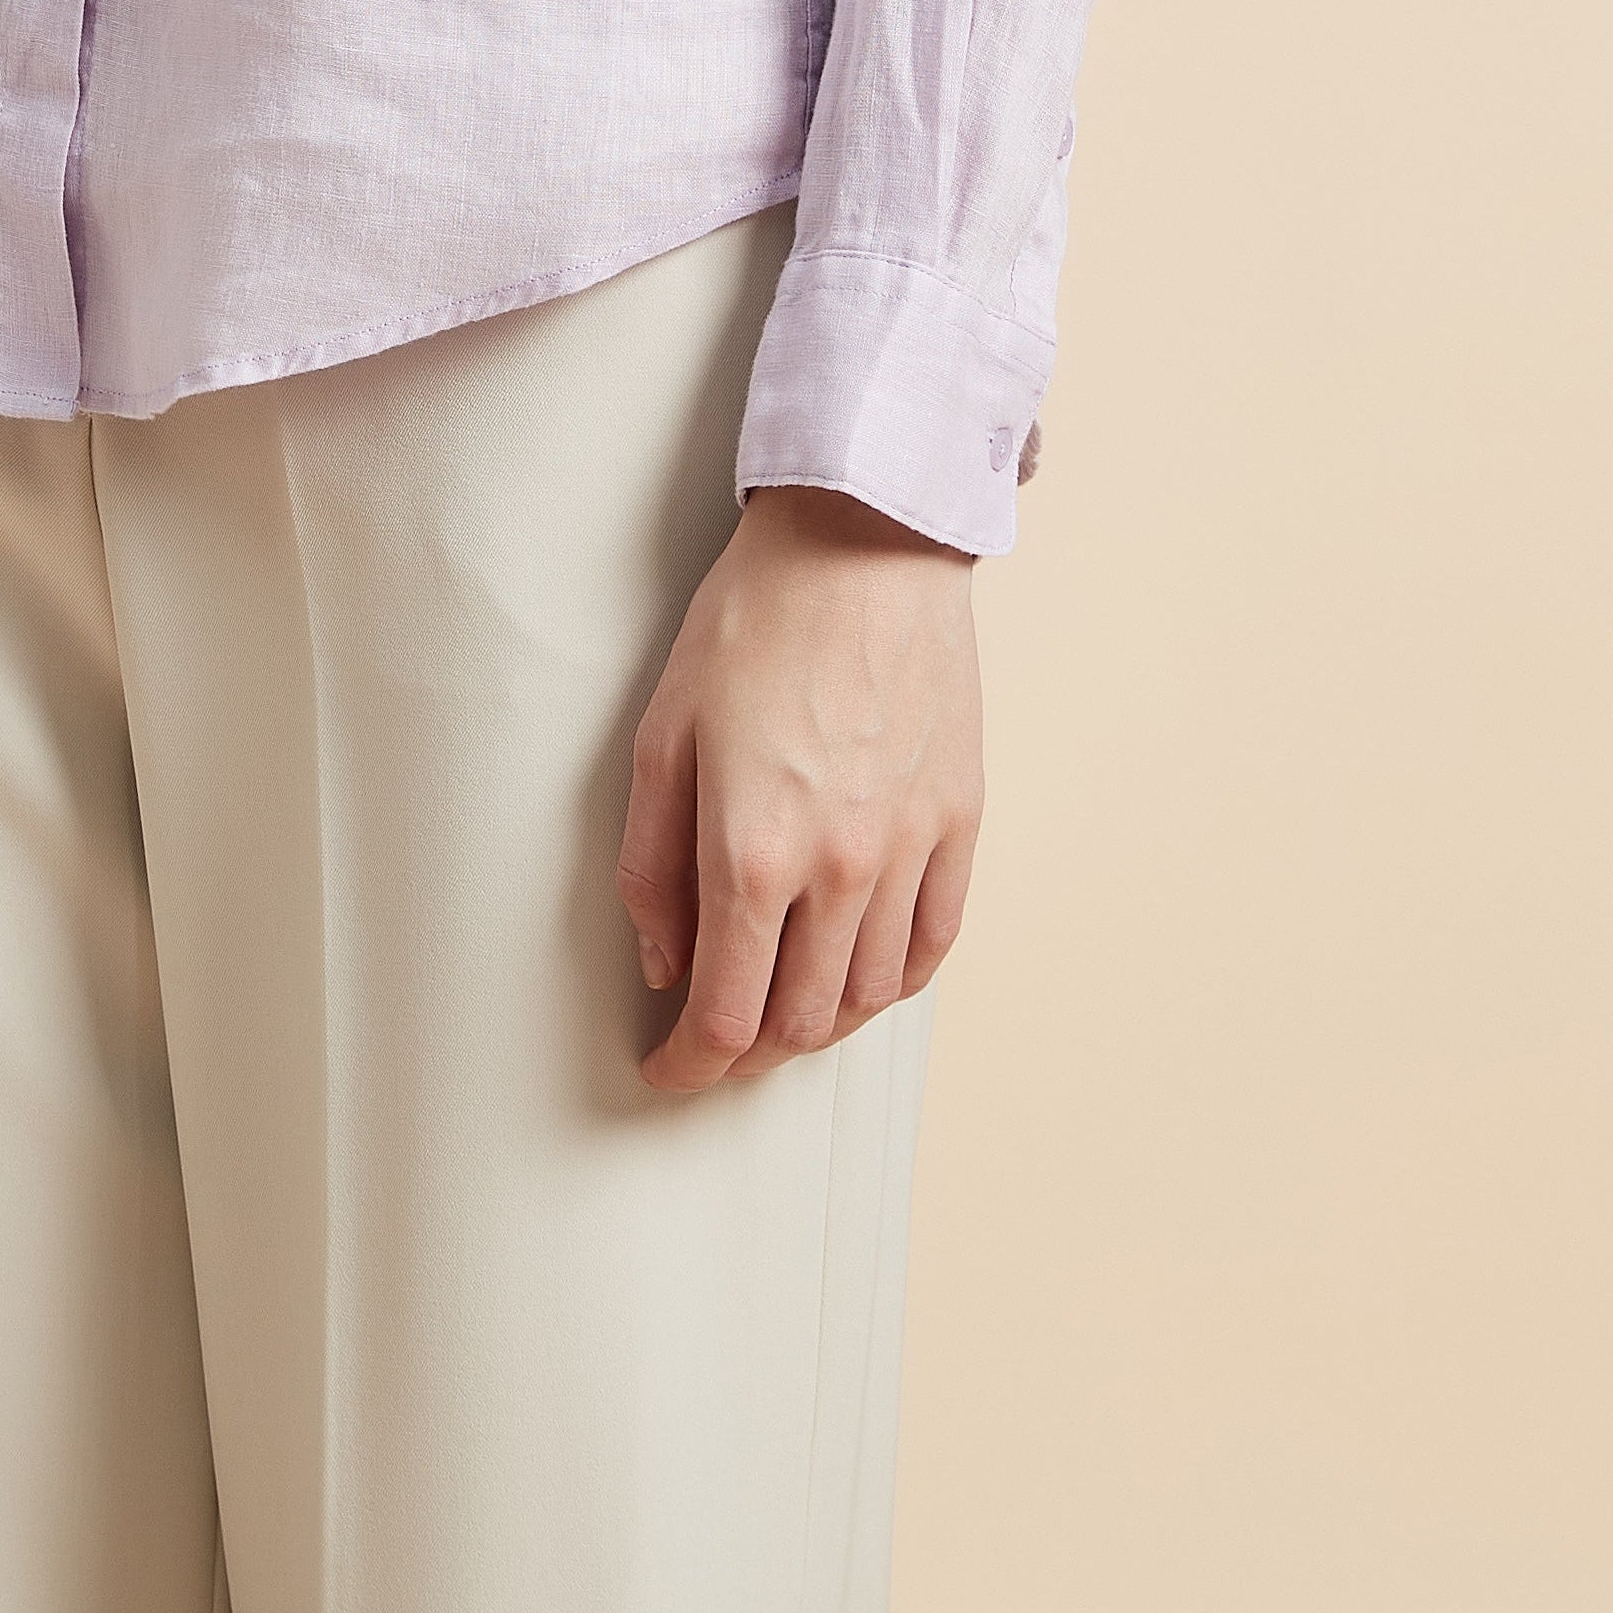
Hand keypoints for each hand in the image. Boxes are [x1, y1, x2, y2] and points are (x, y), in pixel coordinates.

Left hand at [616, 483, 982, 1096]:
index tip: (665, 1071)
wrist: (864, 541)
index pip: (724, 1015)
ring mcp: (911, 847)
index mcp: (753, 851)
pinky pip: (936, 941)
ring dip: (820, 1026)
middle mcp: (841, 869)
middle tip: (715, 1043)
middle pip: (799, 1022)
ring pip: (871, 996)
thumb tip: (665, 961)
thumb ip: (652, 864)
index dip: (689, 1066)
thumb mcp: (662, 735)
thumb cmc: (752, 623)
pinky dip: (898, 982)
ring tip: (783, 1013)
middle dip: (746, 1053)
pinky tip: (866, 977)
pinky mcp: (960, 819)